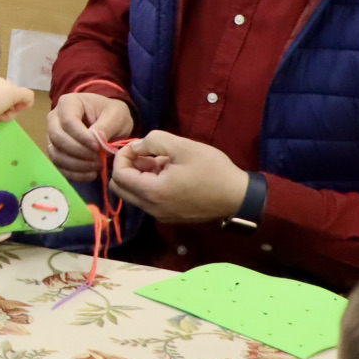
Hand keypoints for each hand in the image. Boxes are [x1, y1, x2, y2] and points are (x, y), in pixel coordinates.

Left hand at [0, 77, 31, 130]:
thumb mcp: (14, 93)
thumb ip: (26, 95)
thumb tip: (28, 102)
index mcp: (0, 83)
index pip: (17, 93)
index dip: (19, 102)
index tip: (16, 107)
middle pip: (10, 104)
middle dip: (11, 112)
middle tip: (4, 114)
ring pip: (2, 114)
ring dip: (2, 118)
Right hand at [48, 92, 132, 181]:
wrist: (109, 121)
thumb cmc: (112, 114)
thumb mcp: (116, 115)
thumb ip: (106, 126)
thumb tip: (96, 141)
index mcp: (68, 103)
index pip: (68, 121)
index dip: (81, 137)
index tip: (97, 146)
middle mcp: (55, 118)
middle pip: (57, 137)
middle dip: (78, 151)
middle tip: (98, 159)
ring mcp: (52, 136)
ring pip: (55, 153)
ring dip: (76, 164)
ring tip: (96, 167)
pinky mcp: (56, 151)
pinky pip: (59, 165)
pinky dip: (74, 173)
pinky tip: (90, 174)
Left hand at [106, 129, 247, 224]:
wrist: (239, 197)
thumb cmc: (212, 170)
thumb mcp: (183, 147)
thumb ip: (153, 141)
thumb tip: (136, 147)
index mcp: (152, 193)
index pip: (118, 176)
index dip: (122, 157)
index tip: (138, 146)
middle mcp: (152, 209)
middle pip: (121, 188)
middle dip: (128, 167)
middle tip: (147, 154)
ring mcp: (161, 216)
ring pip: (135, 194)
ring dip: (141, 175)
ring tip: (164, 161)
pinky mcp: (170, 216)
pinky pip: (150, 200)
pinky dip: (151, 185)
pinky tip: (171, 173)